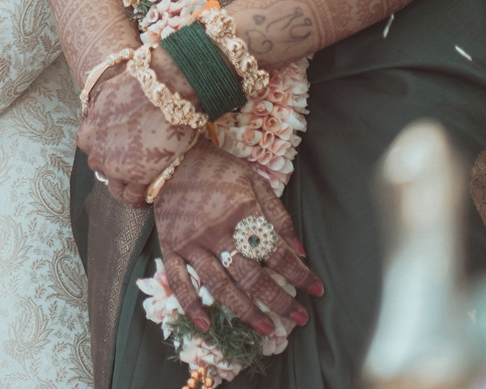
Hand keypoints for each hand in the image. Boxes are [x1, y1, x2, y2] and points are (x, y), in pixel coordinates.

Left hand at [75, 51, 197, 206]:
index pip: (91, 148)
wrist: (166, 89)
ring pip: (117, 185)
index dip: (107, 146)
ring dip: (128, 183)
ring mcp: (115, 167)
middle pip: (103, 166)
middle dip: (117, 163)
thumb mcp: (106, 93)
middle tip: (136, 159)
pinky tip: (149, 193)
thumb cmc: (140, 85)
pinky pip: (134, 196)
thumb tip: (96, 114)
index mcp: (86, 132)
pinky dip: (140, 197)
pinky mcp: (137, 177)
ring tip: (143, 182)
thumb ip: (98, 110)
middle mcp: (96, 152)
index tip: (121, 145)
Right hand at [153, 143, 318, 339]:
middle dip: (278, 300)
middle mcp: (217, 231)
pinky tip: (206, 326)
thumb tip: (299, 249)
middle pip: (251, 276)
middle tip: (298, 318)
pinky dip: (191, 307)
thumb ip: (277, 214)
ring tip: (266, 329)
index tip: (316, 289)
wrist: (170, 157)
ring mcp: (191, 242)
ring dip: (245, 311)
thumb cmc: (217, 168)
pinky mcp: (170, 247)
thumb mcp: (254, 180)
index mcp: (241, 211)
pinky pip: (179, 283)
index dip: (298, 273)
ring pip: (220, 286)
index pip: (276, 252)